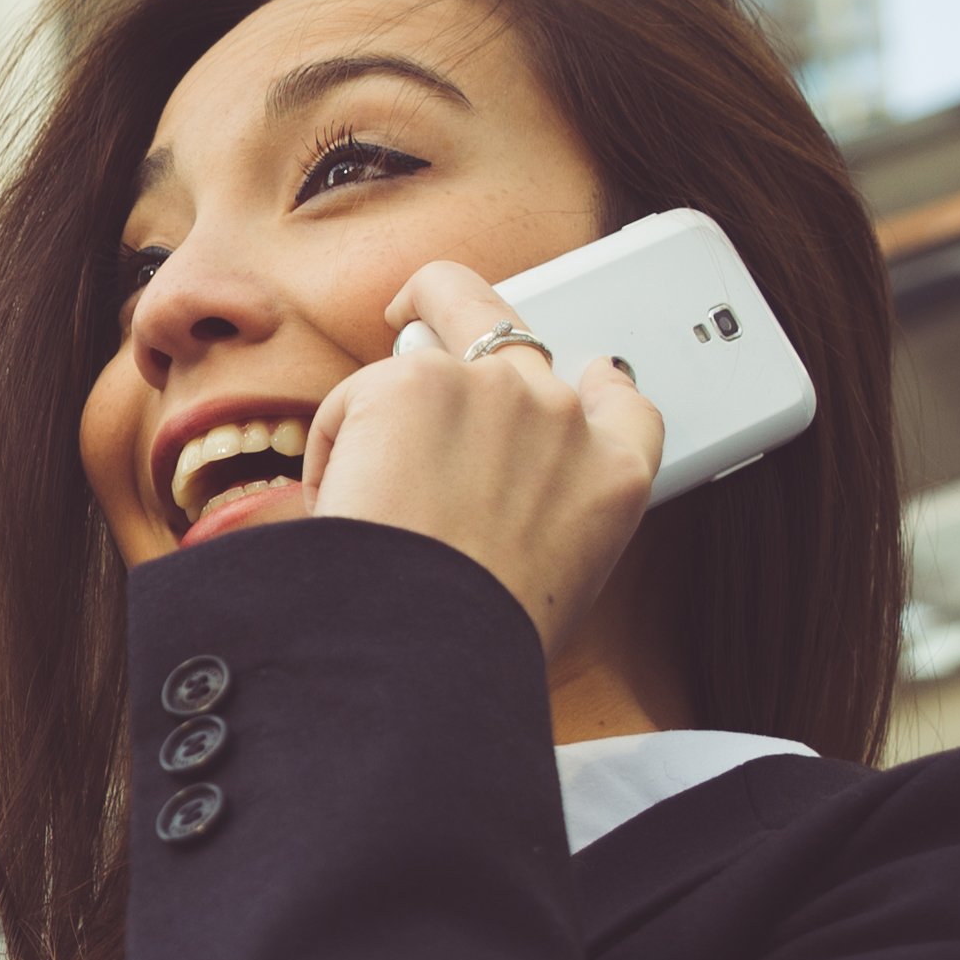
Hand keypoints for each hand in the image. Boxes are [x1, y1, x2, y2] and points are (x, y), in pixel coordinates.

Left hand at [298, 260, 665, 651]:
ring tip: (362, 479)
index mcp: (614, 476)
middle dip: (451, 306)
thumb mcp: (559, 587)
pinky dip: (338, 445)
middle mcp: (563, 414)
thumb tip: (502, 504)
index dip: (593, 379)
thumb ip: (552, 518)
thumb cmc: (480, 643)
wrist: (429, 654)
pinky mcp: (417, 383)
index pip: (621, 395)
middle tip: (407, 313)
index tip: (574, 376)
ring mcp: (494, 386)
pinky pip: (357, 396)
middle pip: (510, 323)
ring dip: (381, 400)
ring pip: (418, 342)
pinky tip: (346, 504)